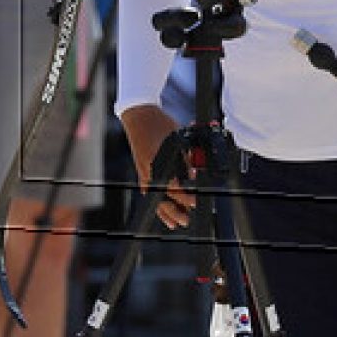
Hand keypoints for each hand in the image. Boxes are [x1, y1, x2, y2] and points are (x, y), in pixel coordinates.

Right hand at [121, 104, 194, 229]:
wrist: (139, 114)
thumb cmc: (159, 123)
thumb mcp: (177, 138)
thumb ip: (186, 159)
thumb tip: (193, 175)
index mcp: (159, 162)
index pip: (175, 187)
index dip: (187, 197)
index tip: (196, 202)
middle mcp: (150, 170)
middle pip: (165, 196)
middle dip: (179, 208)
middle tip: (188, 218)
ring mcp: (144, 171)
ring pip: (156, 198)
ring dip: (167, 211)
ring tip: (178, 222)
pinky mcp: (141, 170)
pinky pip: (149, 192)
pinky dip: (156, 203)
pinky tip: (163, 213)